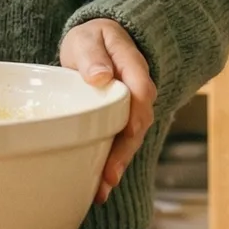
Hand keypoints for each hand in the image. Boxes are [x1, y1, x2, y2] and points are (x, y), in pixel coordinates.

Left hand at [59, 18, 156, 201]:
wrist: (97, 44)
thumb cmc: (91, 41)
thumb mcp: (87, 40)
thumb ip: (93, 56)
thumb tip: (100, 76)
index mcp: (132, 64)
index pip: (141, 88)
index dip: (137, 110)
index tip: (130, 129)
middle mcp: (137, 90)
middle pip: (139, 121)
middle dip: (126, 149)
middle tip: (111, 173)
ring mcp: (132, 108)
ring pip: (132, 138)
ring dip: (119, 163)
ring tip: (103, 188)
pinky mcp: (121, 123)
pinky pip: (121, 143)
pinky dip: (112, 164)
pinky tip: (99, 187)